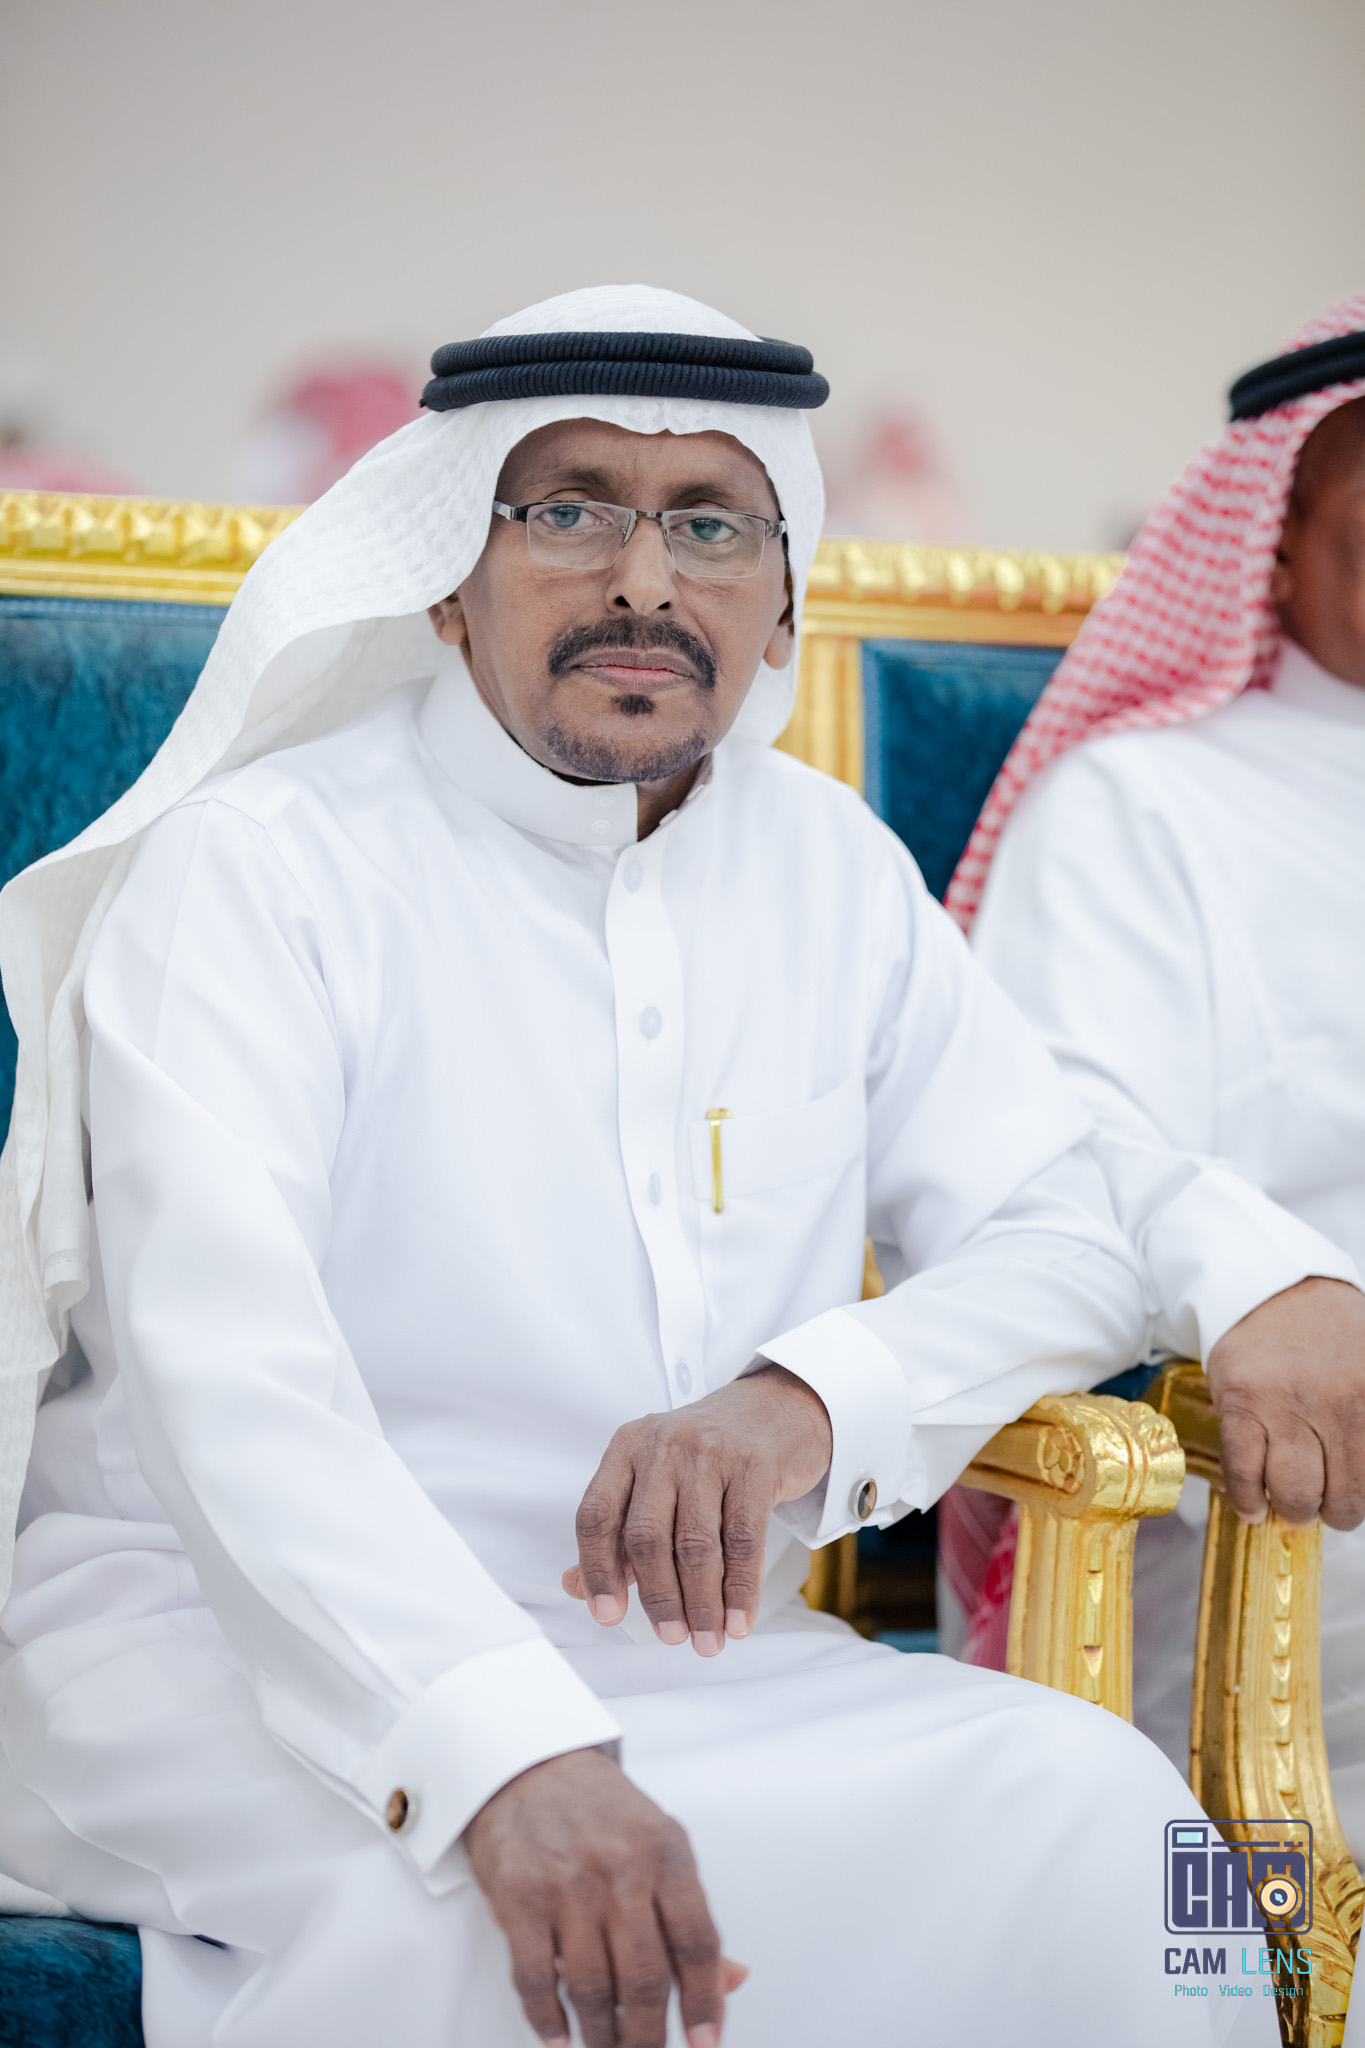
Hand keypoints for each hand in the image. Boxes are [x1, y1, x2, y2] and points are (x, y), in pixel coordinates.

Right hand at [463, 1747, 745, 2047]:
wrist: (528, 1765)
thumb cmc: (600, 1811)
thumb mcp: (658, 1844)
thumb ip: (688, 1915)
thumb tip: (732, 1982)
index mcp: (666, 1852)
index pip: (697, 1941)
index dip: (705, 2002)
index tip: (705, 2042)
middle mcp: (621, 1867)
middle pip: (645, 1976)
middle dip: (649, 2036)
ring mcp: (568, 1883)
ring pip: (593, 1987)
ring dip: (601, 2036)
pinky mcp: (519, 1896)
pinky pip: (537, 1978)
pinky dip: (548, 2020)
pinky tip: (559, 2036)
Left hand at [563, 1364, 831, 1653]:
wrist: (777, 1407)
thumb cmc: (710, 1452)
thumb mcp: (656, 1477)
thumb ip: (618, 1532)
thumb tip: (577, 1586)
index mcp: (628, 1448)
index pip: (597, 1515)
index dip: (597, 1571)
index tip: (607, 1614)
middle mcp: (663, 1445)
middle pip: (647, 1536)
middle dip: (659, 1598)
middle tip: (671, 1636)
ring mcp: (711, 1453)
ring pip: (696, 1544)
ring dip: (702, 1604)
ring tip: (708, 1639)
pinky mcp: (755, 1466)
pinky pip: (744, 1541)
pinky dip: (741, 1590)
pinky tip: (738, 1618)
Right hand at [1205, 1277, 1364, 1527]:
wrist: (1273, 1287)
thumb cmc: (1330, 1333)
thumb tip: (1364, 1473)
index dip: (1357, 1501)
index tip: (1346, 1500)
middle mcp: (1333, 1405)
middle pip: (1338, 1496)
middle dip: (1330, 1511)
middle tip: (1320, 1505)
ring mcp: (1283, 1405)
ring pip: (1291, 1490)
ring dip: (1292, 1509)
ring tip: (1288, 1504)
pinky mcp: (1241, 1402)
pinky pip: (1242, 1469)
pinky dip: (1247, 1498)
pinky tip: (1253, 1506)